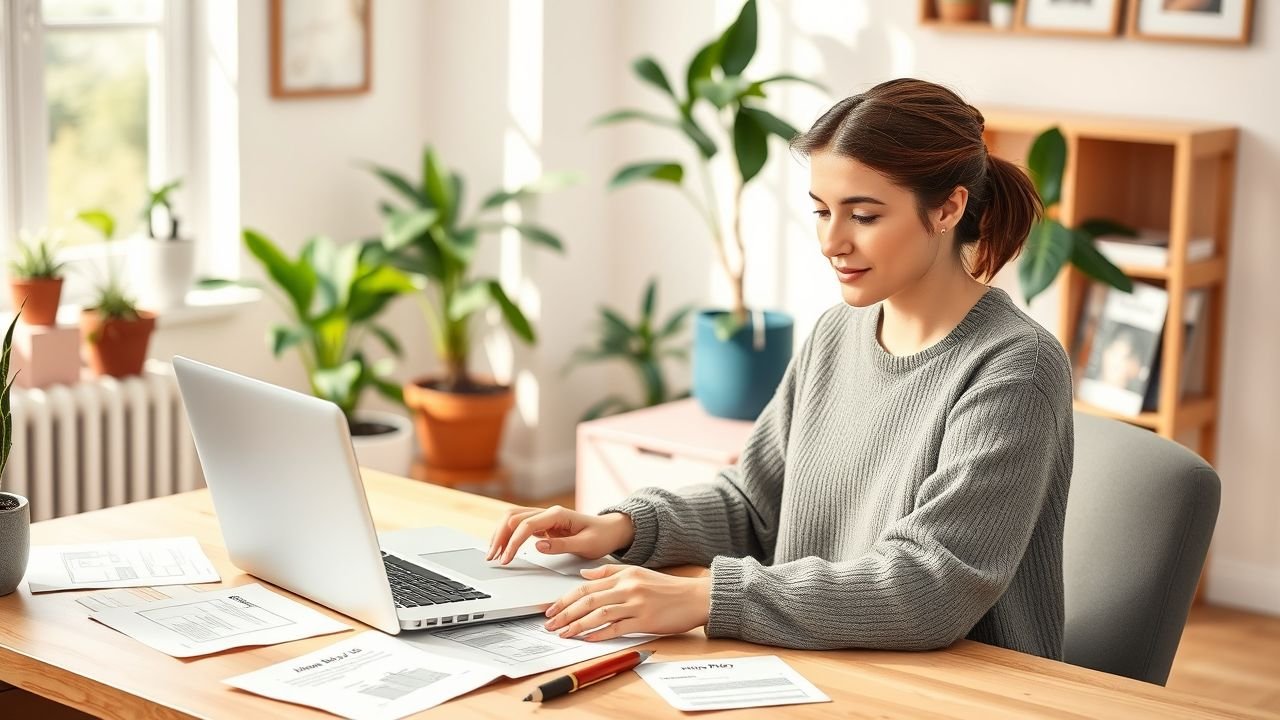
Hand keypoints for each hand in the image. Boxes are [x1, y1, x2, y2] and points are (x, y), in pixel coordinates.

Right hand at [486, 505, 634, 564]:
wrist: (611, 530)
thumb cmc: (601, 536)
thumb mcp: (586, 544)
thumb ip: (562, 545)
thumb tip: (537, 546)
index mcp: (557, 515)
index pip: (526, 525)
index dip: (513, 542)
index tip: (506, 559)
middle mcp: (548, 513)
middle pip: (513, 518)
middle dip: (499, 536)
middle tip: (492, 557)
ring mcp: (544, 517)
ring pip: (513, 519)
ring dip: (500, 534)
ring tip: (493, 554)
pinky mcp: (543, 525)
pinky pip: (519, 526)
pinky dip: (508, 535)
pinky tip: (503, 548)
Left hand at [543, 565, 710, 641]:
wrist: (695, 597)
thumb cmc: (667, 588)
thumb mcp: (637, 572)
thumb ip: (609, 573)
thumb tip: (583, 574)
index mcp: (623, 575)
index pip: (586, 586)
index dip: (565, 599)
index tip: (551, 609)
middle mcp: (627, 588)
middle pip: (588, 600)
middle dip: (565, 613)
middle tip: (550, 624)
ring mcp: (636, 604)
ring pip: (599, 614)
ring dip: (577, 625)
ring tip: (563, 634)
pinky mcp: (645, 620)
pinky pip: (617, 628)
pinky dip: (600, 634)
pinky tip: (588, 639)